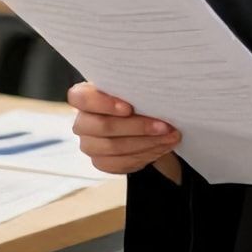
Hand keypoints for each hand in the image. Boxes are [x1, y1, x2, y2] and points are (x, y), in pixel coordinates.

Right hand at [68, 83, 182, 178]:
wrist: (138, 120)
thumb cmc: (133, 98)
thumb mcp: (131, 89)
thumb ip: (132, 89)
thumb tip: (155, 93)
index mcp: (83, 97)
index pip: (81, 98)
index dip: (103, 103)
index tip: (129, 107)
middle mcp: (82, 122)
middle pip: (103, 127)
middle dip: (138, 127)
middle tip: (165, 126)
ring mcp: (89, 144)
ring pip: (114, 147)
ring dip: (147, 142)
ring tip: (170, 136)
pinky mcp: (101, 162)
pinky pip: (121, 163)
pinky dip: (145, 155)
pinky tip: (162, 147)